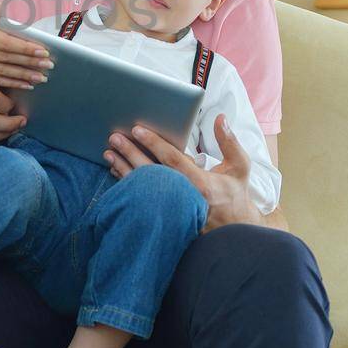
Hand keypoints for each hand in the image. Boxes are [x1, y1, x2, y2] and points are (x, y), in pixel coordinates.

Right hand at [0, 2, 51, 88]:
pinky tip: (25, 85)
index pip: (5, 42)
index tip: (43, 51)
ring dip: (23, 76)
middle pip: (6, 59)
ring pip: (1, 73)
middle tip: (48, 66)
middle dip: (29, 63)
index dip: (25, 48)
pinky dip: (11, 84)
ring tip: (41, 78)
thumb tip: (0, 7)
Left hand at [104, 115, 260, 229]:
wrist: (234, 230)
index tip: (137, 129)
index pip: (172, 159)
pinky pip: (142, 199)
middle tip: (114, 137)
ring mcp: (172, 209)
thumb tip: (220, 118)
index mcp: (201, 183)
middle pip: (151, 172)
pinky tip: (117, 172)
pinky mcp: (166, 216)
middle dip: (131, 153)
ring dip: (124, 168)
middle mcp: (183, 197)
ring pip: (142, 187)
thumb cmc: (235, 194)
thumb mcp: (240, 166)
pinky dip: (128, 185)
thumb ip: (229, 141)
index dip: (154, 143)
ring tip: (108, 153)